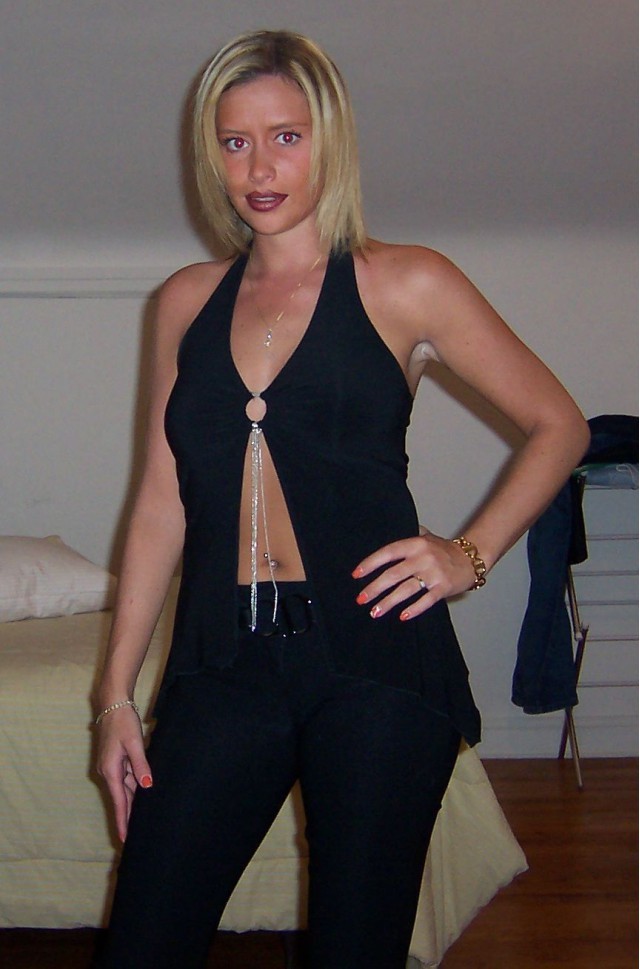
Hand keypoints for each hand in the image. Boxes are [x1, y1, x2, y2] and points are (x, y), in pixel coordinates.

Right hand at [96, 707, 151, 841]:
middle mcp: (108, 772)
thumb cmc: (123, 722)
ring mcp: (112, 766)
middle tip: (135, 837)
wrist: (113, 704)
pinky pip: (127, 779)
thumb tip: (146, 785)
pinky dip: (134, 788)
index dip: (123, 820)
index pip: (119, 801)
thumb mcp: (134, 743)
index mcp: (110, 771)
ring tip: (142, 821)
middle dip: (128, 816)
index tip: (123, 839)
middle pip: (122, 799)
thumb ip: (141, 764)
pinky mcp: (117, 760)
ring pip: (125, 789)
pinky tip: (143, 796)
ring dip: (133, 803)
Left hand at [352, 529, 476, 620]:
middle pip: (394, 574)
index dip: (371, 563)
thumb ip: (406, 537)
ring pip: (407, 589)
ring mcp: (434, 572)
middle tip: (361, 599)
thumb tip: (381, 535)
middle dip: (375, 588)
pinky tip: (402, 616)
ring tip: (375, 612)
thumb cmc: (444, 549)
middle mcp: (423, 557)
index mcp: (416, 543)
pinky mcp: (444, 587)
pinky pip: (426, 600)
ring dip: (389, 602)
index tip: (356, 574)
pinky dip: (414, 608)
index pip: (388, 552)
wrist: (471, 558)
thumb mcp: (426, 537)